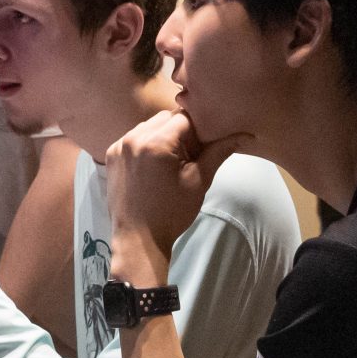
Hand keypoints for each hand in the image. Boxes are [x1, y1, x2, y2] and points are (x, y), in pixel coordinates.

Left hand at [104, 110, 249, 256]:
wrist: (139, 239)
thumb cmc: (172, 212)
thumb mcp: (200, 180)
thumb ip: (219, 151)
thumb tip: (245, 134)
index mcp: (156, 143)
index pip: (184, 117)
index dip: (198, 129)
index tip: (202, 146)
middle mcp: (133, 138)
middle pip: (165, 118)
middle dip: (180, 131)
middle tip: (189, 155)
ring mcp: (119, 146)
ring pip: (148, 126)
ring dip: (162, 136)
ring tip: (170, 162)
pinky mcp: (111, 155)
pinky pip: (134, 138)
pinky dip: (146, 144)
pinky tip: (153, 166)